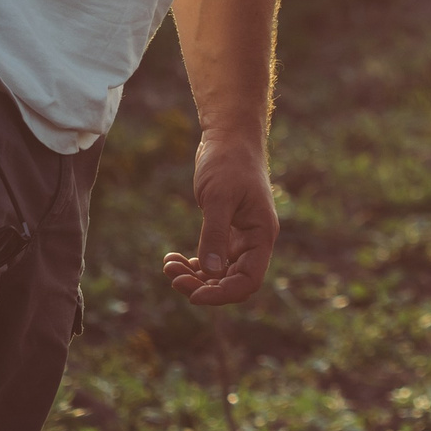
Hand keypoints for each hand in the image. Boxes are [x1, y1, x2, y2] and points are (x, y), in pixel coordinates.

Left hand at [162, 129, 278, 304]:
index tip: (194, 295)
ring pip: (219, 272)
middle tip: (173, 278)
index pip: (248, 281)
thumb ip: (215, 234)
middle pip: (231, 281)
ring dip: (194, 275)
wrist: (229, 136)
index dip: (223, 294)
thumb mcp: (218, 197)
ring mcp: (239, 236)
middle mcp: (254, 240)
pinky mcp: (225, 229)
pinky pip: (211, 258)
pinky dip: (192, 263)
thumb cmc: (228, 161)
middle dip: (202, 285)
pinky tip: (172, 258)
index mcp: (261, 235)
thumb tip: (210, 272)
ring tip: (168, 266)